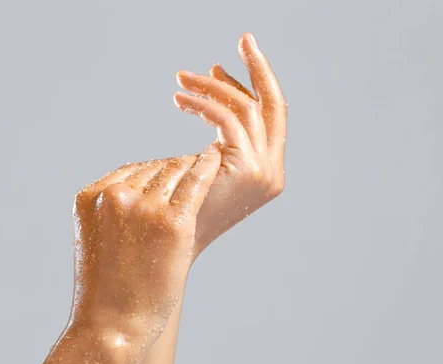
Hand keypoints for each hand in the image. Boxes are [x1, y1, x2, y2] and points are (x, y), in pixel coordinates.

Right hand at [71, 148, 219, 340]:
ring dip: (190, 167)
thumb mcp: (97, 238)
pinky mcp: (174, 222)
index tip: (171, 175)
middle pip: (155, 168)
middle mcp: (116, 196)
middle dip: (174, 170)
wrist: (112, 325)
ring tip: (206, 164)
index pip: (132, 170)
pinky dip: (208, 167)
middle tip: (193, 167)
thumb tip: (148, 189)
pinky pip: (196, 182)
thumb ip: (114, 209)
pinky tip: (217, 157)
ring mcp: (146, 208)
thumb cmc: (107, 288)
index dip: (154, 173)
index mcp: (91, 197)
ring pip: (175, 171)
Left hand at [173, 32, 286, 255]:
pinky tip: (180, 99)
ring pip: (247, 110)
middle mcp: (273, 172)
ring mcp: (264, 172)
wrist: (168, 247)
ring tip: (181, 78)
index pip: (270, 117)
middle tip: (245, 37)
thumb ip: (219, 134)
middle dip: (260, 68)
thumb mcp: (206, 164)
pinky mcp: (246, 169)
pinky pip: (228, 120)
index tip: (220, 68)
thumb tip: (212, 86)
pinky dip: (205, 103)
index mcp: (268, 172)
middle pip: (275, 106)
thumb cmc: (179, 208)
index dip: (251, 86)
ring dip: (213, 88)